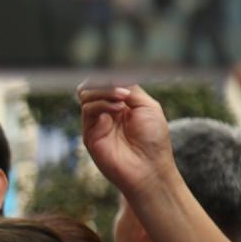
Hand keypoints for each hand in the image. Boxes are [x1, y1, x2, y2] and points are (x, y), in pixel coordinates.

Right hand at [78, 83, 174, 198]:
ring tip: (123, 99)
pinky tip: (119, 109)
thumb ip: (130, 89)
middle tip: (122, 87)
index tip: (126, 74)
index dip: (114, 75)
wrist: (148, 167)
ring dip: (105, 90)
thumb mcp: (147, 106)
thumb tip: (112, 77)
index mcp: (122, 104)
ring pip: (87, 94)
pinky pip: (88, 109)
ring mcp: (97, 123)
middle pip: (94, 85)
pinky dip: (103, 103)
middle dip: (106, 80)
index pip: (109, 82)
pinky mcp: (90, 134)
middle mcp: (107, 112)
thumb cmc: (153, 139)